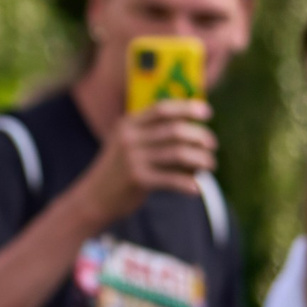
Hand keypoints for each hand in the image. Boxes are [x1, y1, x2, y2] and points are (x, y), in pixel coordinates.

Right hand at [77, 99, 215, 225]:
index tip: (207, 113)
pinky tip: (196, 188)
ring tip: (209, 165)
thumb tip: (193, 127)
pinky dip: (188, 184)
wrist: (94, 198)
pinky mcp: (137, 180)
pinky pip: (172, 179)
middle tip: (212, 145)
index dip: (187, 108)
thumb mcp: (128, 145)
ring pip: (179, 154)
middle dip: (200, 136)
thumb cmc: (120, 170)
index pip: (162, 109)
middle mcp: (129, 139)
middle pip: (175, 131)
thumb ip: (152, 133)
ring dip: (200, 160)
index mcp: (128, 125)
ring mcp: (132, 159)